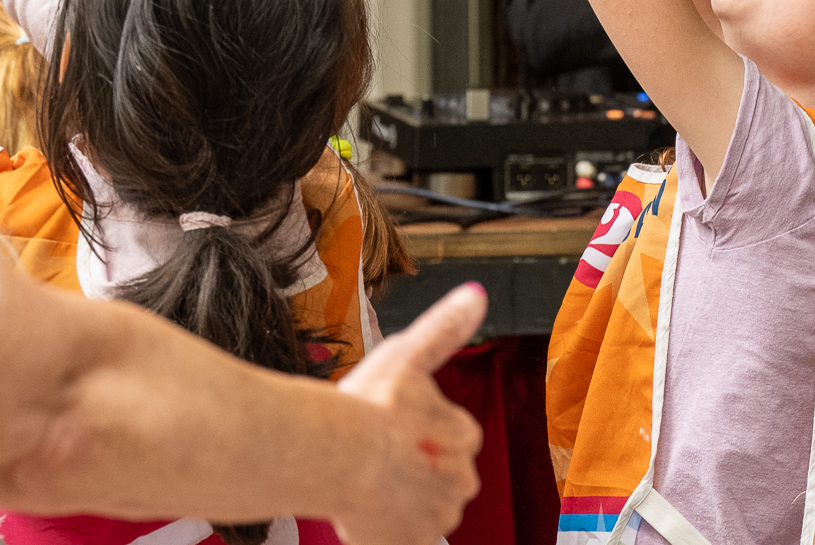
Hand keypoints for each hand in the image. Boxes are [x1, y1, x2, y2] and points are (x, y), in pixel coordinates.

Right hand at [331, 283, 486, 544]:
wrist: (336, 457)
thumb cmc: (369, 405)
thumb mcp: (409, 354)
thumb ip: (445, 328)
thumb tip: (477, 294)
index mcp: (463, 434)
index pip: (456, 435)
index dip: (423, 430)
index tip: (395, 424)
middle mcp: (460, 479)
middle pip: (444, 474)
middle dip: (418, 467)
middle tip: (379, 454)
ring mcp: (438, 516)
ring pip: (427, 508)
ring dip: (405, 498)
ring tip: (369, 481)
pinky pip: (409, 539)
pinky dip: (392, 530)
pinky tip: (369, 511)